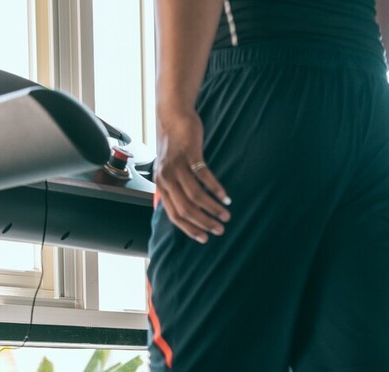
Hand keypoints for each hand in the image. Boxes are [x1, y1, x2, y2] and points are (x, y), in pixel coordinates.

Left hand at [155, 109, 230, 242]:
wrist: (172, 116)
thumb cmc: (174, 145)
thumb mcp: (168, 169)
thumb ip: (173, 188)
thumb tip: (179, 209)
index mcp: (161, 185)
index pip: (174, 214)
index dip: (189, 229)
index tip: (205, 238)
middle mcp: (166, 178)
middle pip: (186, 208)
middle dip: (204, 222)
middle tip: (220, 230)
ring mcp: (177, 166)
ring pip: (195, 195)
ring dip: (213, 208)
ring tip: (226, 215)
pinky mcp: (190, 154)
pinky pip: (204, 177)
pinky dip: (216, 189)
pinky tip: (226, 197)